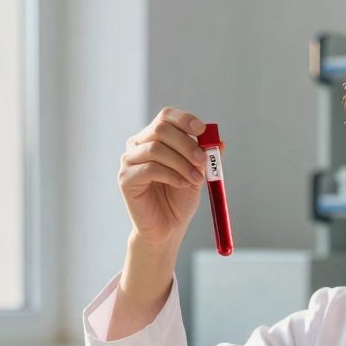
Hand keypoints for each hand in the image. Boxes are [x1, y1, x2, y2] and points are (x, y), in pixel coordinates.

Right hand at [118, 107, 207, 248]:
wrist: (167, 228)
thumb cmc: (179, 199)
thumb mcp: (197, 173)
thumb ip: (205, 157)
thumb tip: (220, 142)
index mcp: (154, 138)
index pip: (166, 117)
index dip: (184, 120)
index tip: (202, 131)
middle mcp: (138, 145)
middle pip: (160, 128)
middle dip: (186, 143)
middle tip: (203, 160)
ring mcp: (129, 161)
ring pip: (156, 148)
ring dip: (181, 163)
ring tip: (195, 180)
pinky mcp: (125, 179)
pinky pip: (150, 168)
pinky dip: (171, 175)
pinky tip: (182, 184)